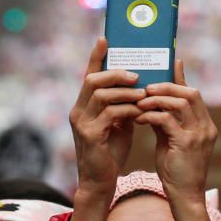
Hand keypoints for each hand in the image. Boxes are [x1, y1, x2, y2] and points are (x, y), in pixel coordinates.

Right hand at [69, 38, 143, 220]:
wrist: (100, 182)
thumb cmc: (110, 152)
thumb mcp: (119, 124)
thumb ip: (125, 105)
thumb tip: (141, 86)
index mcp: (84, 106)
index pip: (88, 75)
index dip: (95, 57)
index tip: (104, 39)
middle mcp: (78, 112)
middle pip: (93, 80)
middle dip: (116, 73)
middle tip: (136, 74)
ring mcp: (82, 124)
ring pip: (101, 94)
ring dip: (124, 91)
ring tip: (142, 92)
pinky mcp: (90, 136)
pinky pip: (110, 114)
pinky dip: (127, 110)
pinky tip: (139, 112)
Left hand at [134, 60, 217, 220]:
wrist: (184, 197)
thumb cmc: (176, 170)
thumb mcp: (172, 140)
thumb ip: (167, 120)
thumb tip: (155, 101)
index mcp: (205, 125)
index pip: (193, 94)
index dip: (178, 80)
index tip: (161, 72)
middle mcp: (206, 127)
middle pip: (190, 93)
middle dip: (166, 86)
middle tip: (146, 88)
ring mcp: (199, 135)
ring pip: (179, 102)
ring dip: (156, 99)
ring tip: (139, 102)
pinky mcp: (186, 144)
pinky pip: (166, 120)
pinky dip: (151, 115)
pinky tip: (139, 119)